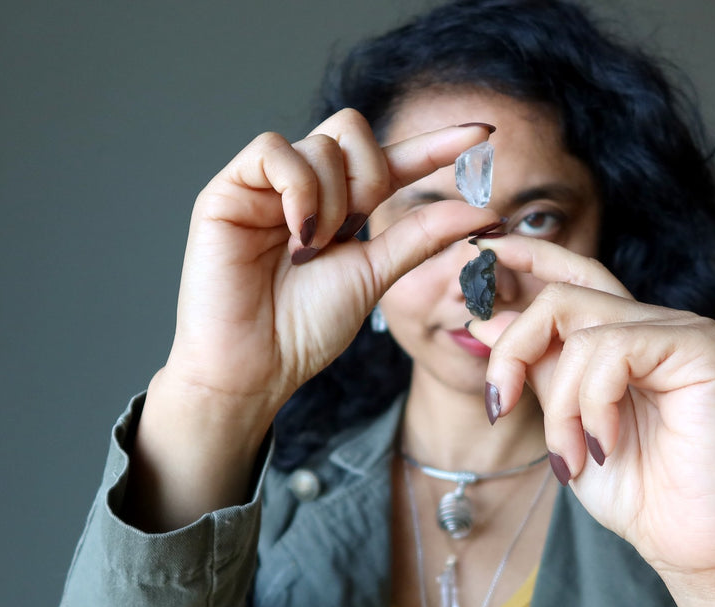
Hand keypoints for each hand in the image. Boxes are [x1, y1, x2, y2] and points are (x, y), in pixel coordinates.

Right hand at [166, 112, 499, 430]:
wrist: (255, 367)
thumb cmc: (305, 329)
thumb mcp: (376, 275)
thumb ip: (422, 237)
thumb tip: (483, 211)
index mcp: (343, 208)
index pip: (394, 161)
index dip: (437, 143)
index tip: (485, 133)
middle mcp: (306, 189)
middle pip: (354, 130)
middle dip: (371, 175)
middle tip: (355, 229)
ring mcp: (266, 186)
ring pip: (321, 142)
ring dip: (332, 200)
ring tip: (311, 249)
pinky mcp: (229, 189)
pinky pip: (274, 151)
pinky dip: (298, 187)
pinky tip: (298, 231)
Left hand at [467, 234, 714, 580]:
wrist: (697, 549)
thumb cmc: (641, 494)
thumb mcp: (567, 426)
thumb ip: (538, 371)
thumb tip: (487, 319)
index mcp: (626, 338)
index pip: (575, 275)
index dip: (526, 257)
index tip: (475, 255)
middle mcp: (657, 325)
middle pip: (562, 296)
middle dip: (513, 350)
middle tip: (498, 405)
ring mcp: (686, 332)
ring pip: (582, 329)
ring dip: (559, 404)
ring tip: (572, 457)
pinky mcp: (707, 350)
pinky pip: (615, 350)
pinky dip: (592, 404)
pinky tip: (604, 446)